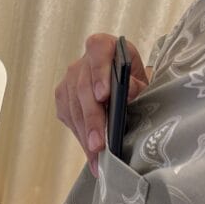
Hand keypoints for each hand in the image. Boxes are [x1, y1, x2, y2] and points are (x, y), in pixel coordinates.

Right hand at [54, 34, 148, 175]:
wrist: (121, 84)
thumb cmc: (133, 80)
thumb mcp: (142, 79)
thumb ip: (138, 84)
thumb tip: (129, 92)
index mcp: (103, 47)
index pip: (98, 52)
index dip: (99, 73)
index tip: (103, 96)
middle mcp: (81, 63)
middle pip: (83, 89)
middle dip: (92, 119)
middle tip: (99, 144)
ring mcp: (68, 81)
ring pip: (73, 107)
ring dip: (84, 134)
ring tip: (96, 156)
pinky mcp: (62, 98)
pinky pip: (68, 118)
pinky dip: (80, 137)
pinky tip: (90, 154)